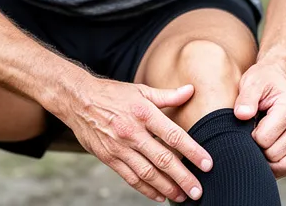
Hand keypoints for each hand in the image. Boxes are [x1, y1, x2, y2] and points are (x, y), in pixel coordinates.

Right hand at [57, 78, 212, 202]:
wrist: (78, 100)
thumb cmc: (112, 94)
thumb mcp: (140, 90)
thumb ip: (167, 95)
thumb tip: (191, 91)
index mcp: (144, 113)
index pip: (174, 135)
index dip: (192, 151)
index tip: (208, 164)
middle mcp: (132, 132)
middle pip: (162, 159)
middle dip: (183, 178)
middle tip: (198, 191)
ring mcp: (119, 147)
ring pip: (147, 173)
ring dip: (166, 187)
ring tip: (182, 197)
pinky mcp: (109, 158)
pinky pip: (130, 178)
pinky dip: (146, 189)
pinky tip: (159, 196)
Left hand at [233, 62, 285, 177]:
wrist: (275, 77)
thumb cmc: (262, 80)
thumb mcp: (252, 82)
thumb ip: (246, 98)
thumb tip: (242, 115)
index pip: (263, 139)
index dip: (248, 135)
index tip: (246, 123)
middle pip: (272, 155)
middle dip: (256, 147)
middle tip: (250, 130)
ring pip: (280, 164)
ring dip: (265, 156)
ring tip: (257, 138)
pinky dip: (276, 165)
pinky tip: (264, 154)